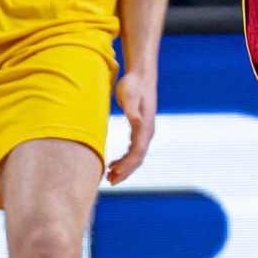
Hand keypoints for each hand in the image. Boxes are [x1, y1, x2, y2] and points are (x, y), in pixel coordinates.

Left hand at [106, 68, 156, 184]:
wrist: (142, 75)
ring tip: (109, 176)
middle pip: (137, 159)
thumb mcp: (130, 96)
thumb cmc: (134, 85)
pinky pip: (133, 150)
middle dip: (125, 172)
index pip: (137, 153)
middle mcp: (148, 133)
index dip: (126, 165)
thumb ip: (133, 112)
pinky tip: (113, 164)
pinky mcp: (140, 130)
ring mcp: (145, 132)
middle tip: (109, 182)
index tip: (113, 173)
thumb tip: (138, 124)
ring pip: (136, 157)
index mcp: (145, 128)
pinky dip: (124, 159)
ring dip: (124, 168)